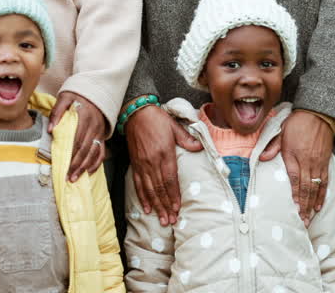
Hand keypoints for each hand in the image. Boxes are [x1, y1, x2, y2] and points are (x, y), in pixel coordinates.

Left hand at [49, 91, 107, 181]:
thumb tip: (50, 129)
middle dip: (77, 165)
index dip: (70, 155)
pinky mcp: (102, 135)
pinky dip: (96, 163)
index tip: (63, 166)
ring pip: (93, 153)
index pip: (77, 140)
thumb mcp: (65, 97)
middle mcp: (94, 126)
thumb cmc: (78, 95)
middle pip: (85, 149)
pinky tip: (89, 171)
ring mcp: (99, 132)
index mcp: (84, 117)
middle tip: (69, 178)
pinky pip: (101, 152)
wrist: (96, 90)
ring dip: (85, 167)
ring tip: (76, 178)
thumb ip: (57, 112)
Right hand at [125, 104, 201, 225]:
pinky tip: (146, 208)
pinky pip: (138, 184)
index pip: (170, 179)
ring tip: (161, 219)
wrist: (136, 113)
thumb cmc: (157, 119)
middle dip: (165, 206)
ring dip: (155, 206)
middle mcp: (152, 162)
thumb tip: (199, 148)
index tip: (177, 208)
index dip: (173, 195)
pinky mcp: (135, 164)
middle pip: (160, 189)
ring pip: (149, 190)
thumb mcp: (174, 126)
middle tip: (170, 221)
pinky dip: (142, 197)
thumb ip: (187, 139)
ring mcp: (142, 165)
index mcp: (164, 153)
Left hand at [279, 110, 334, 225]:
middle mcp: (307, 161)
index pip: (295, 179)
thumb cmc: (297, 123)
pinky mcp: (325, 163)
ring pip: (316, 188)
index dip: (295, 195)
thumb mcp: (281, 131)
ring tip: (309, 219)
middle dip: (304, 206)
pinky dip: (322, 195)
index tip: (294, 209)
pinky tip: (319, 206)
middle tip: (302, 221)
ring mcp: (318, 163)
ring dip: (312, 204)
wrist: (318, 115)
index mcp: (294, 155)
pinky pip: (325, 182)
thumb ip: (272, 146)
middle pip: (306, 188)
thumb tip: (262, 159)